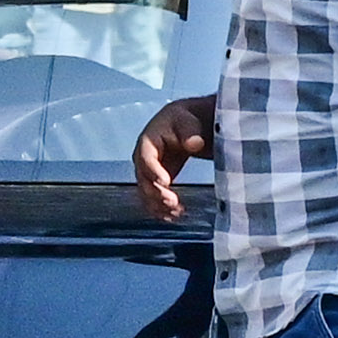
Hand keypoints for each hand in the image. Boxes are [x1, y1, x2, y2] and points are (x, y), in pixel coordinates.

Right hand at [130, 95, 217, 222]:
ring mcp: (148, 171)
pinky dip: (161, 209)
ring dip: (158, 204)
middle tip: (172, 201)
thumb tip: (194, 143)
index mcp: (147, 141)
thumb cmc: (185, 121)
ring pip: (147, 192)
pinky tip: (173, 216)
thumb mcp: (188, 122)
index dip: (153, 170)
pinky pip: (153, 198)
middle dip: (156, 192)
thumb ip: (191, 132)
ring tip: (176, 212)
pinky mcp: (155, 182)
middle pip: (144, 179)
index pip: (146, 158)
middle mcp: (143, 158)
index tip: (166, 182)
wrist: (186, 126)